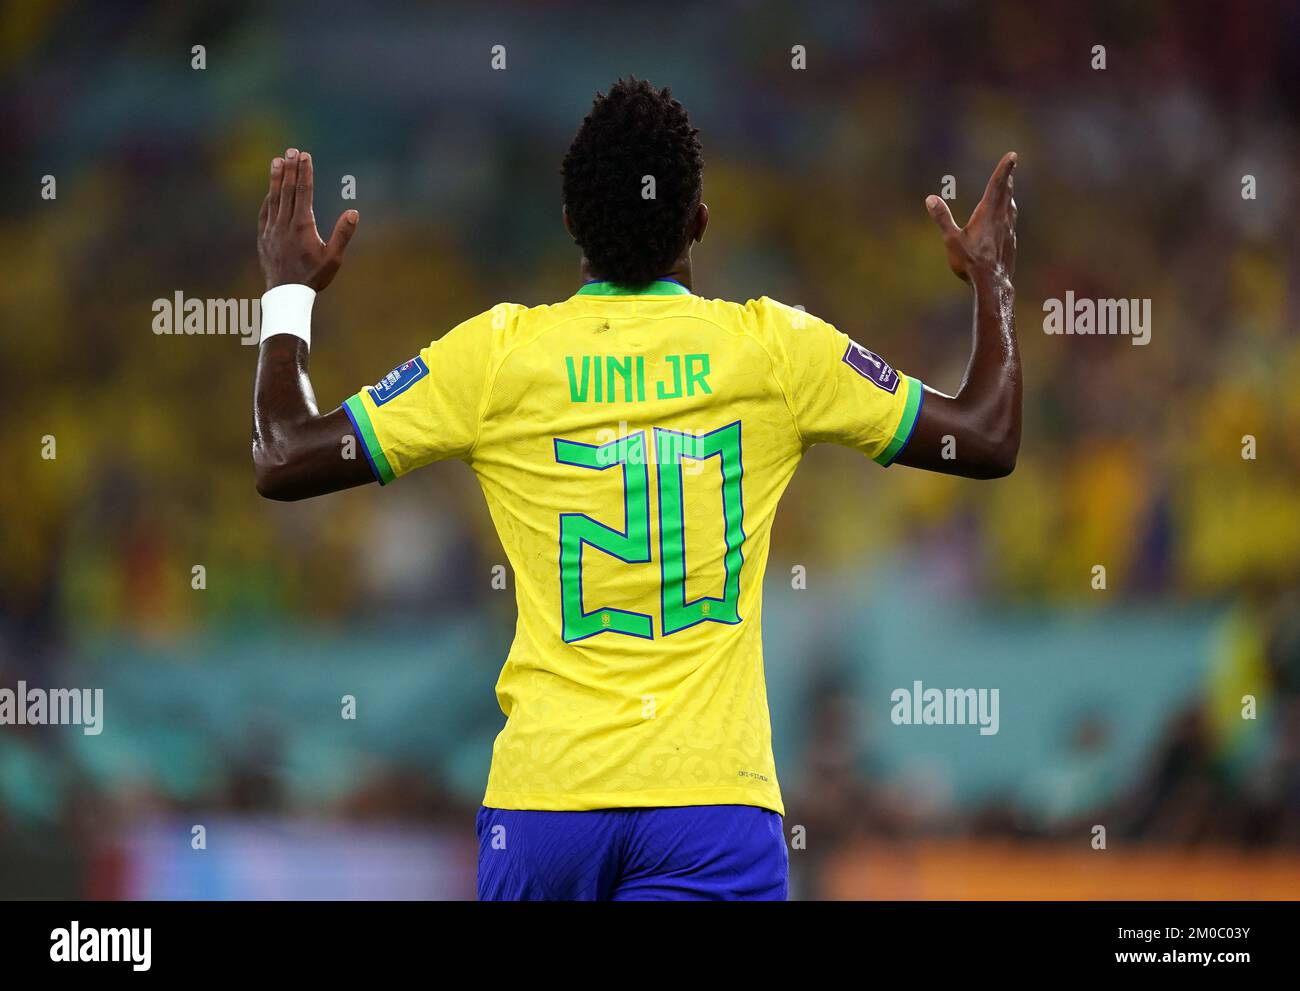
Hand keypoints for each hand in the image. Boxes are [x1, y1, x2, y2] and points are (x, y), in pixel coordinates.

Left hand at [257, 148, 357, 290]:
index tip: (305, 156)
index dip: (305, 172)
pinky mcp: (263, 237)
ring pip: (274, 198)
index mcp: (302, 225)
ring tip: (277, 161)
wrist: (286, 294)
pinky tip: (270, 191)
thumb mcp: (333, 258)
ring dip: (276, 178)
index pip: (304, 192)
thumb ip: (343, 234)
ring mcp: (271, 229)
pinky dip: (268, 198)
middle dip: (290, 169)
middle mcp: (285, 223)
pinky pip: (265, 212)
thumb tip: (354, 212)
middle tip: (292, 151)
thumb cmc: (313, 277)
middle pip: (287, 190)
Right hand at [926, 152, 1016, 282]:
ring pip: (1010, 208)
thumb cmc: (971, 262)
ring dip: (1009, 196)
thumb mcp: (952, 240)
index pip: (998, 185)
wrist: (992, 284)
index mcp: (988, 214)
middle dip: (1007, 179)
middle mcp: (1002, 219)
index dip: (1005, 169)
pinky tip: (1006, 221)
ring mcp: (1009, 231)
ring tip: (1008, 191)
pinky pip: (1010, 223)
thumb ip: (942, 218)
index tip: (1013, 155)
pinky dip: (1008, 214)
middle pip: (1006, 193)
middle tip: (1010, 167)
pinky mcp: (1010, 243)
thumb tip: (931, 199)